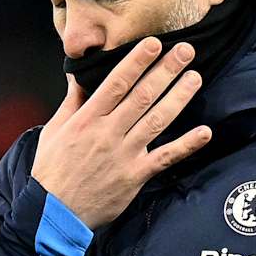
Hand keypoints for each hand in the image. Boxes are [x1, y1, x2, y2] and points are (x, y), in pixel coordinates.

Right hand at [30, 37, 212, 229]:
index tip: (154, 43)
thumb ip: (71, 102)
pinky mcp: (135, 177)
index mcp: (87, 120)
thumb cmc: (51, 170)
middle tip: (186, 50)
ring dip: (178, 98)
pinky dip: (185, 145)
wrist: (53, 212)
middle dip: (165, 71)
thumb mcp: (54, 130)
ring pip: (156, 120)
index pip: (116, 84)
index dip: (137, 62)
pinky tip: (204, 132)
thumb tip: (78, 75)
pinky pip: (164, 158)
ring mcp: (124, 155)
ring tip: (195, 78)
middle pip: (142, 96)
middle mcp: (108, 133)